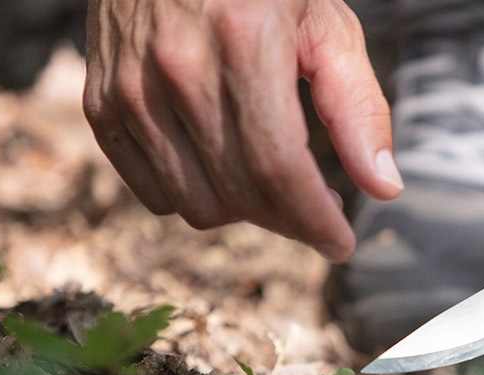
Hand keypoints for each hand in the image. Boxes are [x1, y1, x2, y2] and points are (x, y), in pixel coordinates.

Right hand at [83, 0, 403, 261]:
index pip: (278, 167)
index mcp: (243, 41)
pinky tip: (223, 172)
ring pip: (194, 203)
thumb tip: (383, 187)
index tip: (340, 242)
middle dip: (288, 219)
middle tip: (315, 207)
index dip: (314, 220)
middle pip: (239, 193)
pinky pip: (148, 190)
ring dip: (243, 213)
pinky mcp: (100, 99)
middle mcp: (176, 67)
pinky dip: (191, 198)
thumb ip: (357, 107)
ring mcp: (129, 86)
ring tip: (272, 186)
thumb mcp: (326, 23)